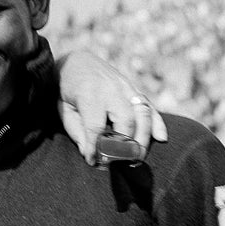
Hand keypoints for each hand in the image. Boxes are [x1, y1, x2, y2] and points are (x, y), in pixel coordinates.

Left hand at [56, 50, 167, 164]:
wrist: (76, 61)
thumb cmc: (67, 90)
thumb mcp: (64, 110)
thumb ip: (77, 132)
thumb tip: (92, 155)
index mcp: (89, 94)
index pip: (96, 127)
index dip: (96, 147)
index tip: (94, 162)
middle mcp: (111, 89)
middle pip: (125, 120)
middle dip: (125, 145)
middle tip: (121, 164)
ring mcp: (126, 87)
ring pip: (142, 113)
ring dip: (143, 137)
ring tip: (138, 157)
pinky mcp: (134, 89)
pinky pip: (149, 106)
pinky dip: (157, 122)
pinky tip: (161, 138)